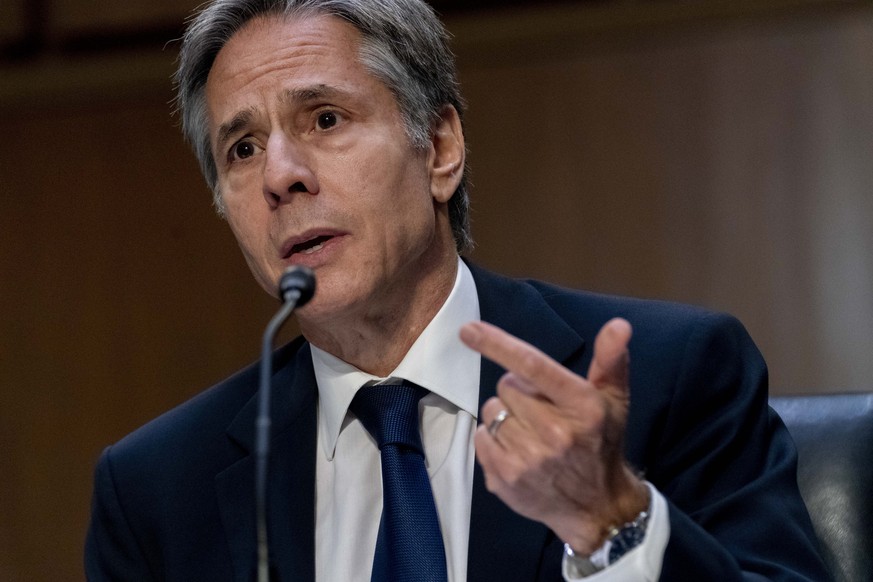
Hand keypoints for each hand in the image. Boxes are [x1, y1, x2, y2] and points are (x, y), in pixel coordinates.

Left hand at [460, 318, 647, 553]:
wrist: (598, 507)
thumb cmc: (602, 442)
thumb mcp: (614, 400)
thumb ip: (611, 359)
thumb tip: (619, 325)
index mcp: (582, 406)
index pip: (532, 365)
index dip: (497, 344)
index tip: (468, 329)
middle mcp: (555, 432)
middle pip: (506, 386)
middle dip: (519, 392)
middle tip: (541, 411)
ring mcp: (528, 459)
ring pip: (492, 411)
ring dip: (506, 416)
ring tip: (531, 432)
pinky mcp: (506, 479)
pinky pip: (480, 437)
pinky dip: (493, 439)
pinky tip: (517, 449)